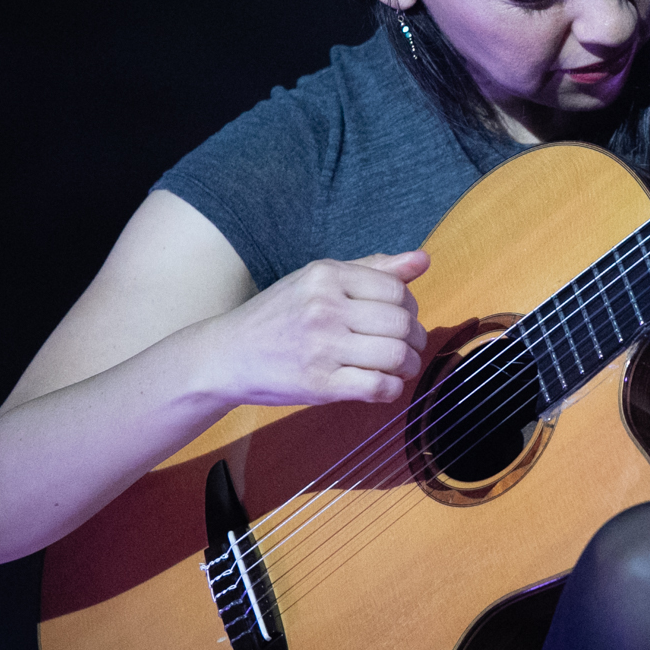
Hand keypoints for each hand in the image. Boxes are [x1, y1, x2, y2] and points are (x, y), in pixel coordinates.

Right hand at [199, 250, 430, 406]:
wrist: (227, 355)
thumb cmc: (278, 316)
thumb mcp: (318, 280)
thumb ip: (372, 269)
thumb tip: (421, 260)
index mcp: (326, 275)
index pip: (397, 290)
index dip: (410, 308)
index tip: (403, 319)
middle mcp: (325, 307)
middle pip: (402, 323)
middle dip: (414, 338)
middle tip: (407, 346)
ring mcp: (322, 347)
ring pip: (396, 355)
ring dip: (408, 365)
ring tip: (399, 367)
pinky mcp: (320, 385)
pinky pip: (378, 386)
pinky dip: (391, 389)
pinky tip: (383, 385)